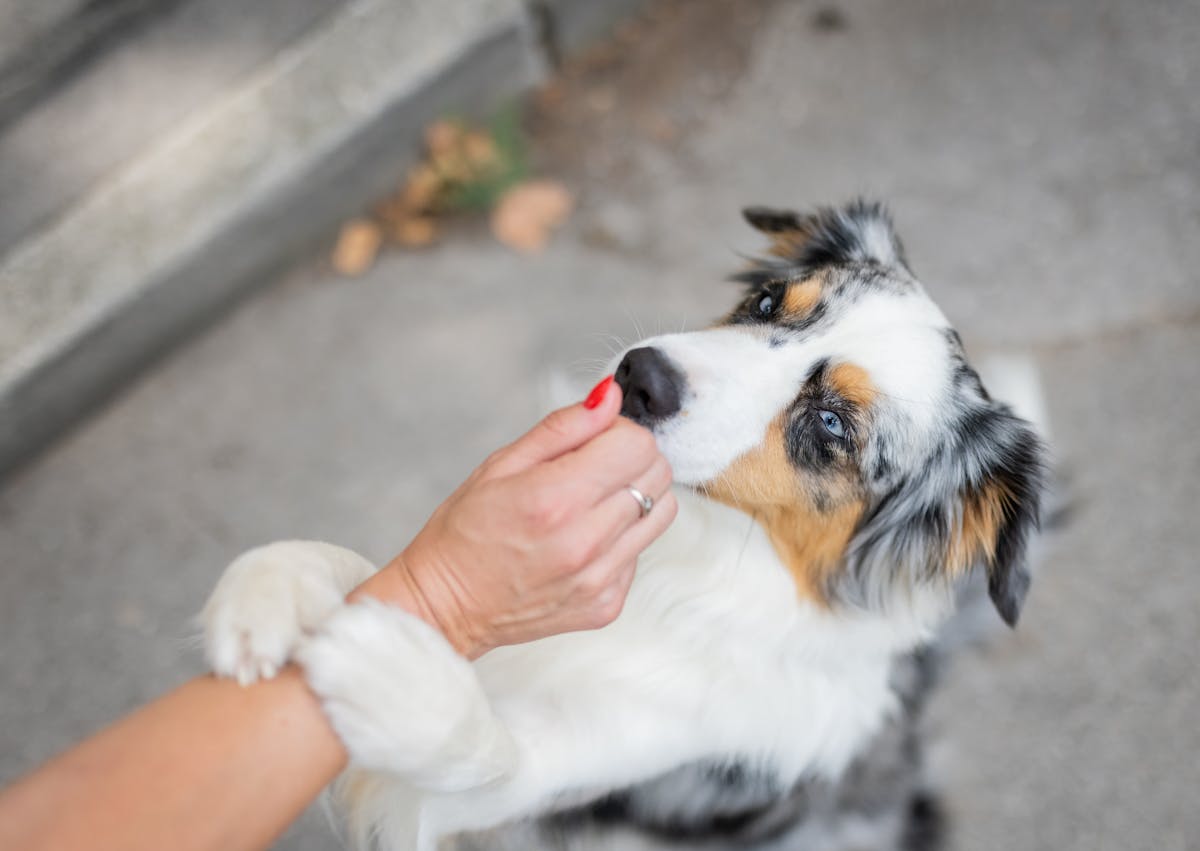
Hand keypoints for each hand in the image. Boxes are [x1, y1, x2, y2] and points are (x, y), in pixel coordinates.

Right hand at [352, 377, 676, 657]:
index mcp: (557, 498)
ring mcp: (600, 578)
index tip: (596, 440)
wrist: (447, 606)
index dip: (620, 431)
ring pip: (662, 513)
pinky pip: (640, 552)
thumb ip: (564, 427)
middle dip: (632, 459)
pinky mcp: (607, 604)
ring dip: (635, 497)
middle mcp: (585, 541)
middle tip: (593, 468)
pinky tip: (582, 540)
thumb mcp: (502, 464)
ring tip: (592, 503)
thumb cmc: (465, 532)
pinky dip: (622, 538)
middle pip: (658, 475)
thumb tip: (610, 396)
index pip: (638, 444)